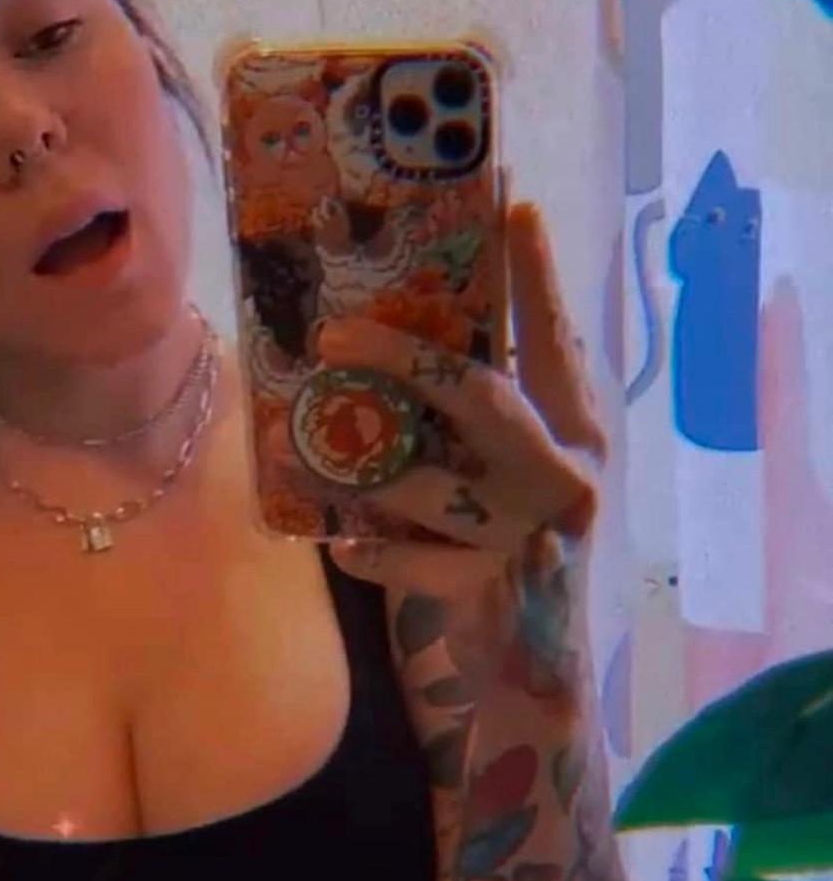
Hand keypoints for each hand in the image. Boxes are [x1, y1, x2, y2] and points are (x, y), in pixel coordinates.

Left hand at [304, 203, 605, 598]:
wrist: (530, 676)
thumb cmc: (508, 550)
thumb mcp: (509, 472)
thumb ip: (479, 416)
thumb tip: (395, 333)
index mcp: (576, 431)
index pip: (553, 340)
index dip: (536, 276)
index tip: (514, 204)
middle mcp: (563, 474)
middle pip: (480, 395)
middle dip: (403, 357)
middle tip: (332, 329)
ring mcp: (527, 534)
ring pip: (428, 481)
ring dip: (358, 462)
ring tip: (303, 441)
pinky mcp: (488, 589)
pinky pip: (406, 560)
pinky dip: (368, 549)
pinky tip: (340, 543)